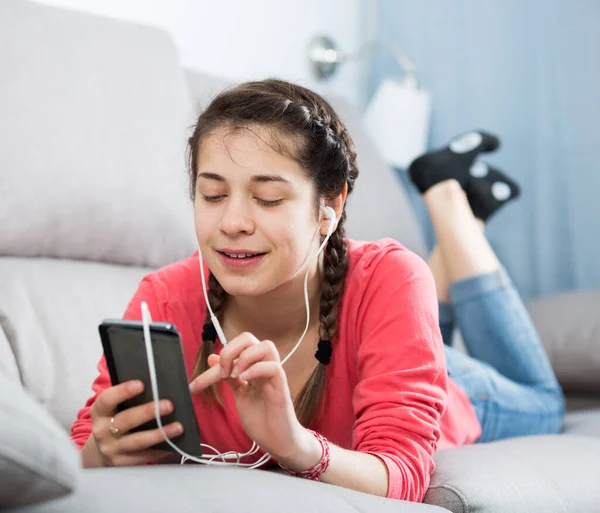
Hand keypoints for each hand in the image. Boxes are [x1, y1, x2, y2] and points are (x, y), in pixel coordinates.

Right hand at [85, 380, 183, 466]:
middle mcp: (102, 431)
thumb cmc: (116, 420)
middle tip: (169, 405)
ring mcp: (111, 449)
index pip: (107, 399)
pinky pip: (144, 456)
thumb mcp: (115, 408)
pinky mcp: (122, 463)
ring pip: (137, 441)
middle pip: (126, 420)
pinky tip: (173, 443)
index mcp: (100, 412)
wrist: (102, 450)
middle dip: (148, 412)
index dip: (123, 391)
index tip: (141, 384)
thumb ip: (131, 399)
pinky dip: (160, 449)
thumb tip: (159, 387)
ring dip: (159, 434)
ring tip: (178, 427)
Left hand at [188, 332, 317, 465]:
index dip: (213, 362)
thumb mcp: (240, 395)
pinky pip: (274, 367)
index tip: (197, 384)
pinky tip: (245, 381)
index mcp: (253, 367)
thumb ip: (228, 377)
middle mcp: (264, 367)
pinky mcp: (281, 388)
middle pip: (249, 338)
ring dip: (244, 357)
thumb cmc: (262, 419)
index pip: (234, 349)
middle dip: (230, 350)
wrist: (278, 442)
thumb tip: (212, 358)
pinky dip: (256, 370)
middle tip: (223, 372)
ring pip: (266, 346)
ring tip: (235, 376)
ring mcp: (274, 376)